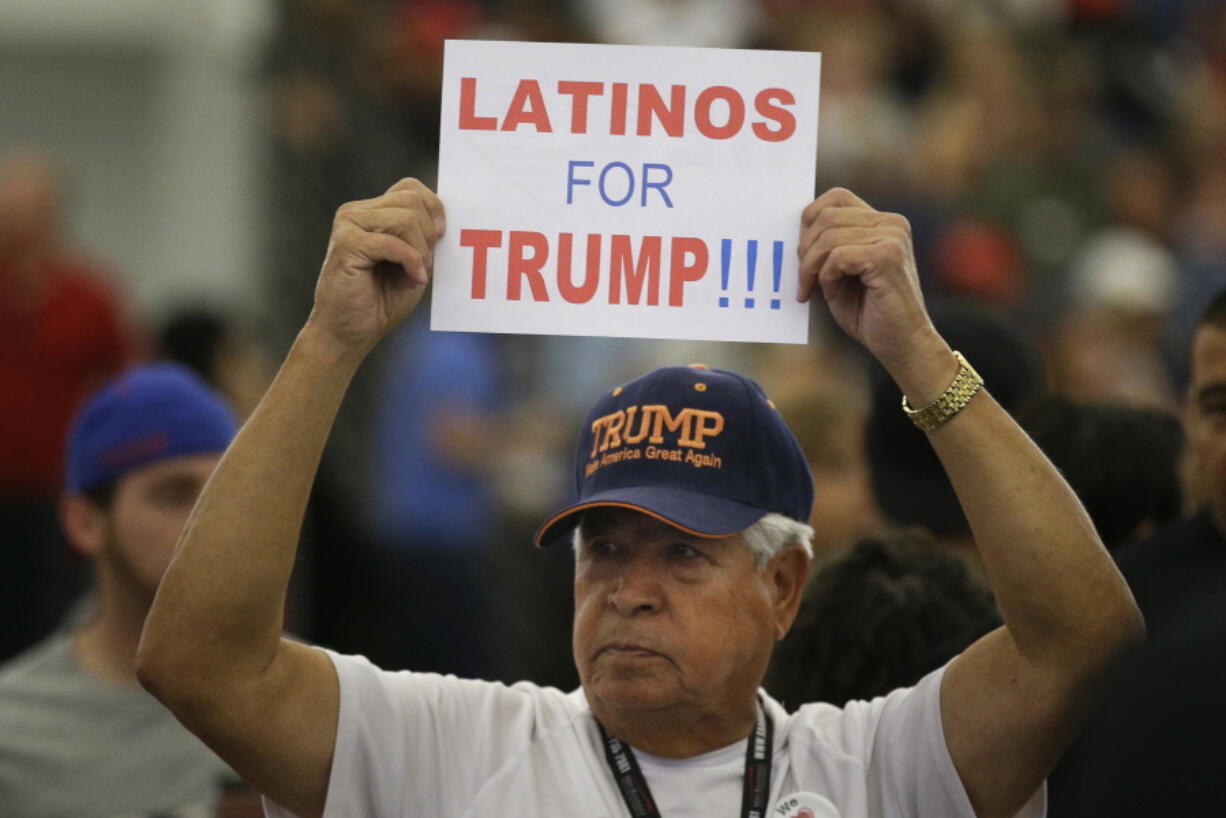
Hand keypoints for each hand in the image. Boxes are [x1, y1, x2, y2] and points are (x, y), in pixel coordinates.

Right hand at [305, 178, 444, 358]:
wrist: (350, 333)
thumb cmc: (381, 301)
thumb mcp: (414, 262)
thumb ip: (424, 237)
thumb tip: (443, 219)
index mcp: (371, 212)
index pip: (410, 187)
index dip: (434, 208)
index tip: (440, 238)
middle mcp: (355, 212)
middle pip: (411, 200)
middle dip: (428, 234)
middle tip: (424, 265)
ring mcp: (348, 224)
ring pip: (405, 218)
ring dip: (420, 250)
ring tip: (415, 275)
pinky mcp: (346, 244)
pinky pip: (393, 242)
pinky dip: (411, 262)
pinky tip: (412, 280)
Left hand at [797, 188, 950, 389]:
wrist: (903, 345)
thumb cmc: (870, 313)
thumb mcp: (842, 273)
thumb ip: (827, 248)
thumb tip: (795, 229)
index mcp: (883, 223)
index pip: (836, 198)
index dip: (810, 218)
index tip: (801, 251)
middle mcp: (892, 224)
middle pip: (827, 216)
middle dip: (805, 248)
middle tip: (802, 279)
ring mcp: (893, 238)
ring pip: (829, 236)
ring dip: (811, 266)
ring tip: (812, 290)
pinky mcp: (888, 257)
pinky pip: (838, 256)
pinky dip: (826, 277)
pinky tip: (830, 294)